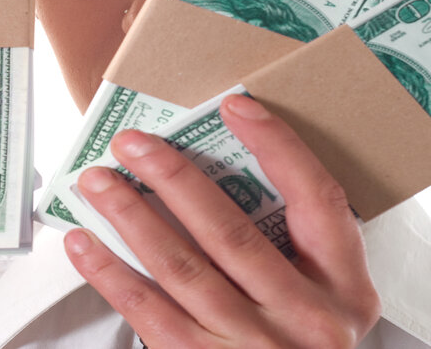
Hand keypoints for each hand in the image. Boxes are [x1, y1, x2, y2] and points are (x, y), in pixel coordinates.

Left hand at [64, 94, 379, 348]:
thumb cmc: (301, 347)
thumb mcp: (329, 301)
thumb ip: (298, 249)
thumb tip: (220, 176)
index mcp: (345, 289)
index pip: (318, 201)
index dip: (277, 147)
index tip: (235, 107)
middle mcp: (305, 320)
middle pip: (232, 233)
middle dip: (173, 178)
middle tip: (133, 143)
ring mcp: (253, 347)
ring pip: (182, 268)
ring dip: (131, 218)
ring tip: (97, 183)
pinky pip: (149, 313)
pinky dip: (110, 274)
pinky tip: (86, 244)